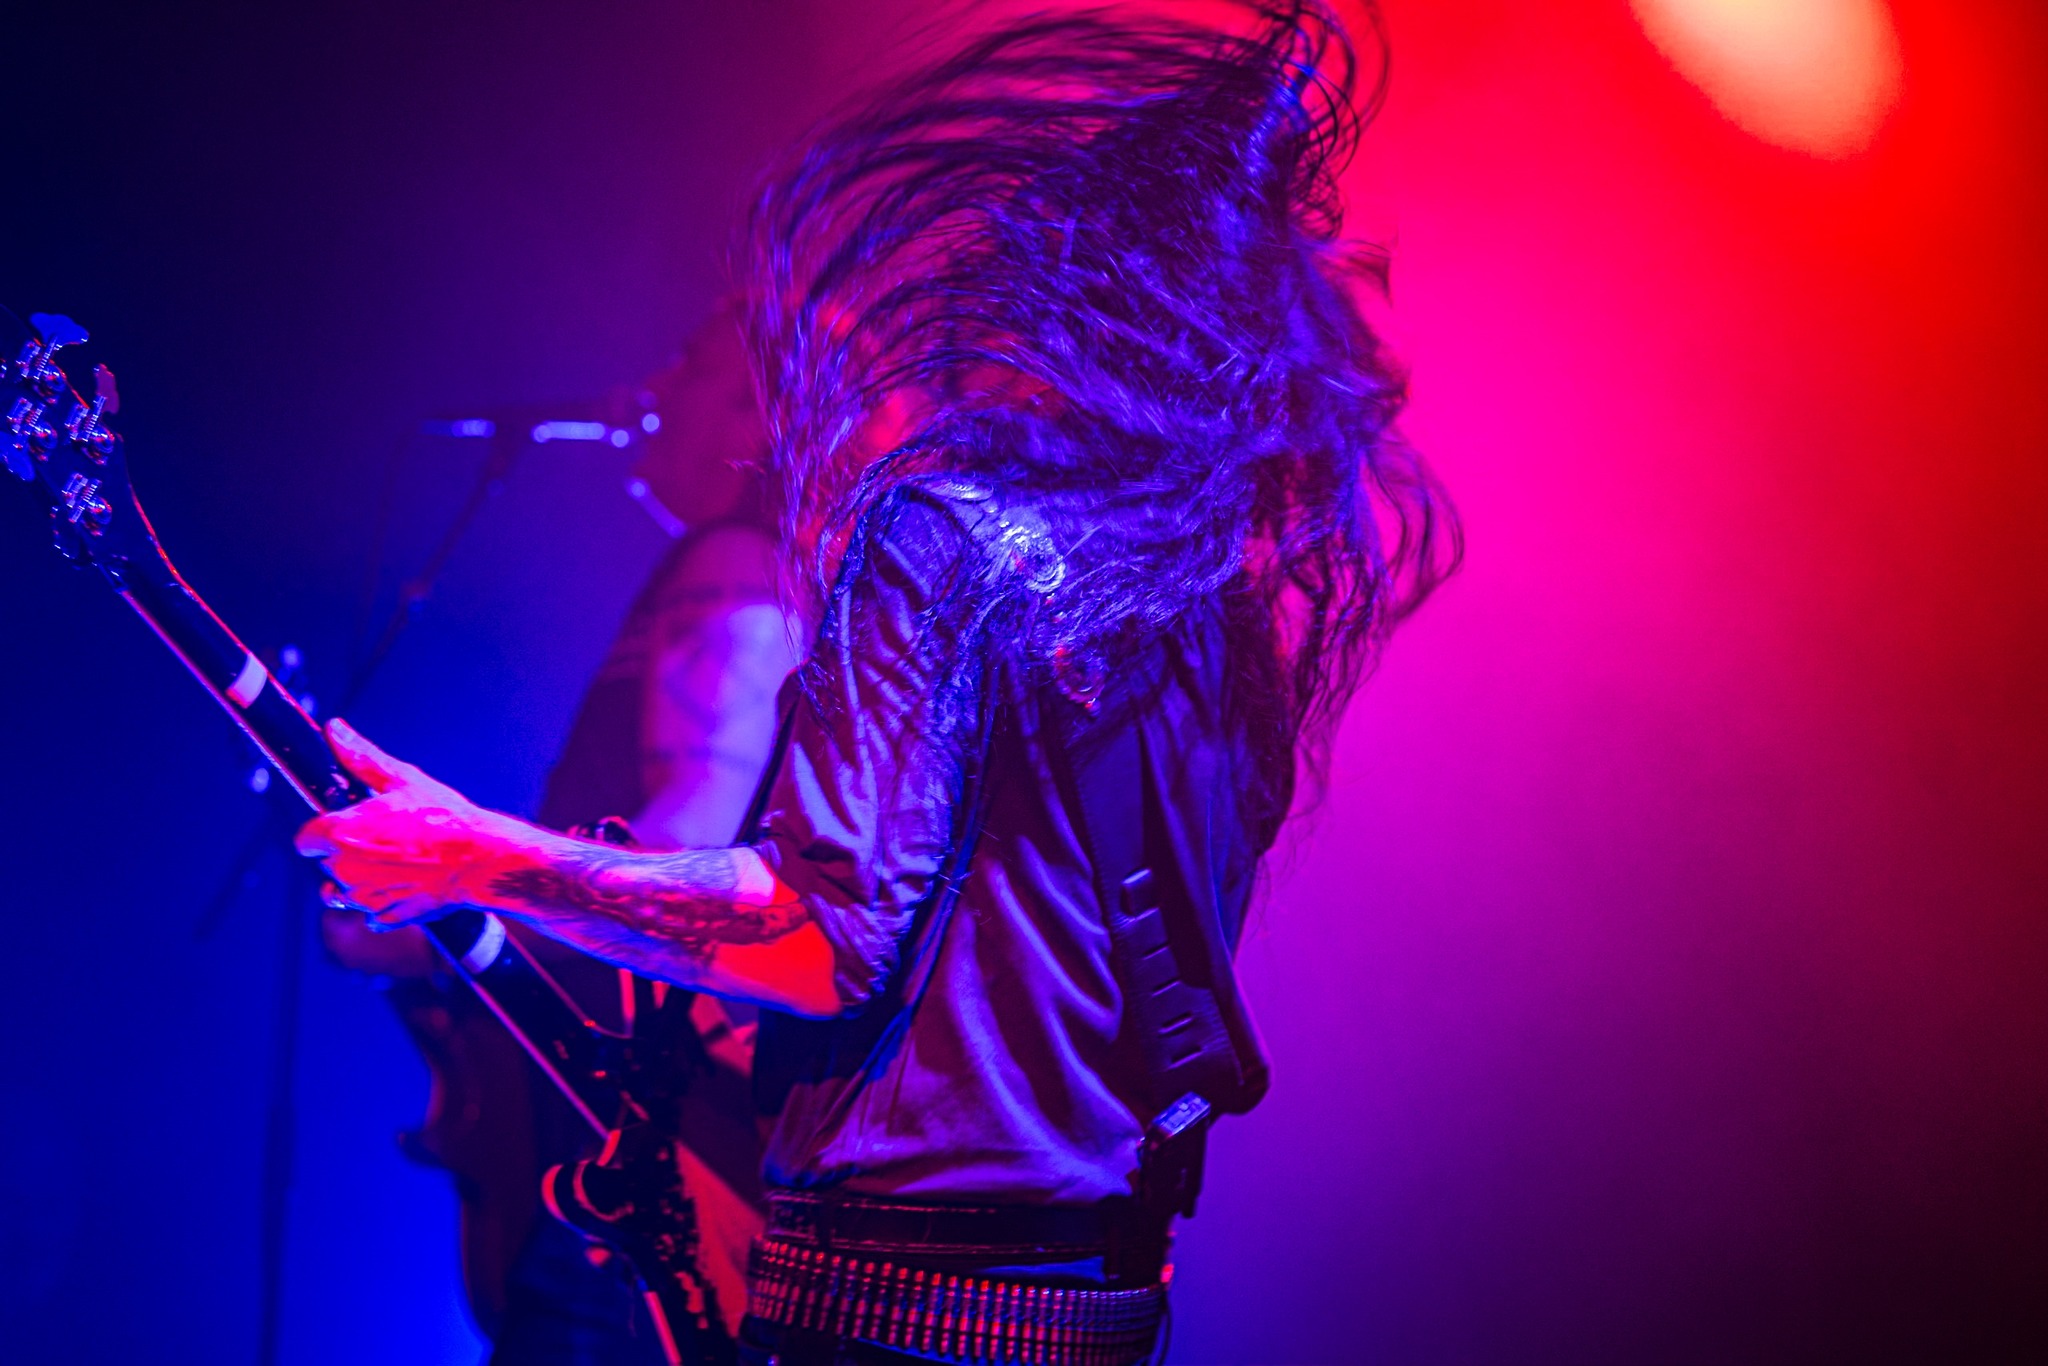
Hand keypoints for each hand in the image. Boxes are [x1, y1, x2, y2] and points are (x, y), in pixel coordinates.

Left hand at [294, 719, 524, 926]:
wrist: (480, 859)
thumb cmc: (443, 817)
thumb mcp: (403, 779)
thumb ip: (361, 758)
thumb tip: (334, 730)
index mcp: (340, 834)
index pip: (304, 840)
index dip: (322, 832)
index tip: (344, 827)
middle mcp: (344, 870)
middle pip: (327, 865)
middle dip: (345, 855)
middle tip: (383, 840)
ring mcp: (363, 898)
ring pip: (343, 893)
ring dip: (359, 882)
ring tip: (394, 865)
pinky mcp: (385, 916)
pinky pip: (370, 914)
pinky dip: (383, 903)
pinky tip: (407, 884)